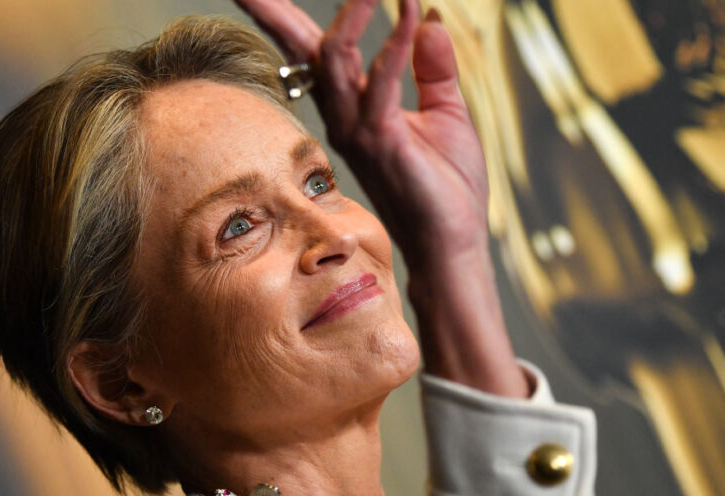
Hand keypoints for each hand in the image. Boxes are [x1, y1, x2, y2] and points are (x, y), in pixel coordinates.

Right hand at [235, 0, 488, 269]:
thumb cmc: (446, 187)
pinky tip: (411, 10)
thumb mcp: (446, 112)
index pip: (315, 53)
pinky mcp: (380, 141)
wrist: (451, 241)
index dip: (289, 17)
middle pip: (304, 51)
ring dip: (352, 13)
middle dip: (274, 12)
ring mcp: (357, 130)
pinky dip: (397, 41)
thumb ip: (433, 66)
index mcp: (354, 108)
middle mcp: (345, 117)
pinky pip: (382, 81)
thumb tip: (428, 17)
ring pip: (334, 59)